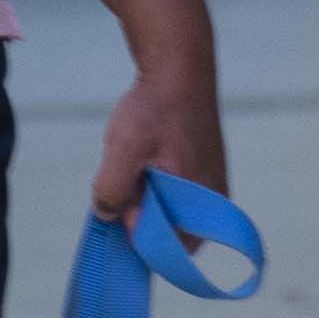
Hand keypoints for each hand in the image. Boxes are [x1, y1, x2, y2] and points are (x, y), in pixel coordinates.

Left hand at [91, 63, 228, 226]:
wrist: (178, 68)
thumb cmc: (156, 108)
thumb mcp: (124, 148)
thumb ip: (112, 190)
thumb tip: (107, 216)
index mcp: (200, 203)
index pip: (165, 249)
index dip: (135, 230)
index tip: (122, 201)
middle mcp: (212, 203)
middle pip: (165, 231)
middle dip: (139, 210)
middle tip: (130, 172)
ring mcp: (209, 188)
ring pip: (165, 209)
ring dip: (143, 192)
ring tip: (140, 158)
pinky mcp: (202, 173)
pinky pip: (171, 193)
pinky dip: (151, 181)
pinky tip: (145, 155)